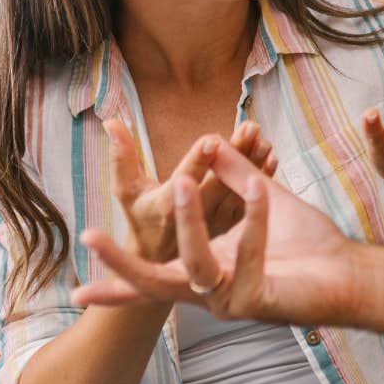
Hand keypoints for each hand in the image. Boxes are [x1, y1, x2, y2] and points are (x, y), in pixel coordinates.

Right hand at [73, 139, 359, 324]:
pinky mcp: (258, 303)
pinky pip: (245, 258)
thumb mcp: (255, 196)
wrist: (347, 272)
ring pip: (196, 265)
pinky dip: (252, 221)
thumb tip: (208, 140)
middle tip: (91, 237)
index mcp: (202, 272)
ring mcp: (231, 303)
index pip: (150, 278)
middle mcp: (210, 293)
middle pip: (154, 284)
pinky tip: (259, 190)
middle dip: (122, 265)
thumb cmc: (304, 241)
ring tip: (183, 181)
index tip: (75, 292)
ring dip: (189, 221)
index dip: (115, 285)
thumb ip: (229, 172)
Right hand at [106, 118, 277, 262]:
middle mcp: (192, 224)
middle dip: (234, 156)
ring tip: (263, 138)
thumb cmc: (141, 219)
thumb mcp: (127, 192)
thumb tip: (111, 121)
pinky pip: (250, 205)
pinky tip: (272, 159)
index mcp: (164, 210)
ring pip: (238, 195)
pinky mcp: (234, 235)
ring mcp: (216, 231)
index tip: (212, 139)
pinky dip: (262, 181)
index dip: (198, 162)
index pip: (183, 183)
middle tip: (250, 128)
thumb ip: (122, 159)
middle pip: (218, 186)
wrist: (161, 261)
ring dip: (252, 165)